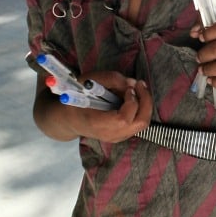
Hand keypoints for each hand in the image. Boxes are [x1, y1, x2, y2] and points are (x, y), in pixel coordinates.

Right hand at [34, 71, 152, 142]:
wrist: (69, 120)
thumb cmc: (76, 98)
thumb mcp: (87, 82)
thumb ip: (110, 79)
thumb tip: (132, 83)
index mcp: (97, 124)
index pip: (123, 119)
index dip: (131, 102)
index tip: (128, 88)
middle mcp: (110, 134)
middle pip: (140, 123)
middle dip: (146, 101)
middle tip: (140, 85)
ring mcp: (118, 137)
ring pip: (142, 123)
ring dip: (144, 104)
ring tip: (137, 89)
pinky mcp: (122, 135)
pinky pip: (138, 123)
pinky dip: (140, 108)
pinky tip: (132, 97)